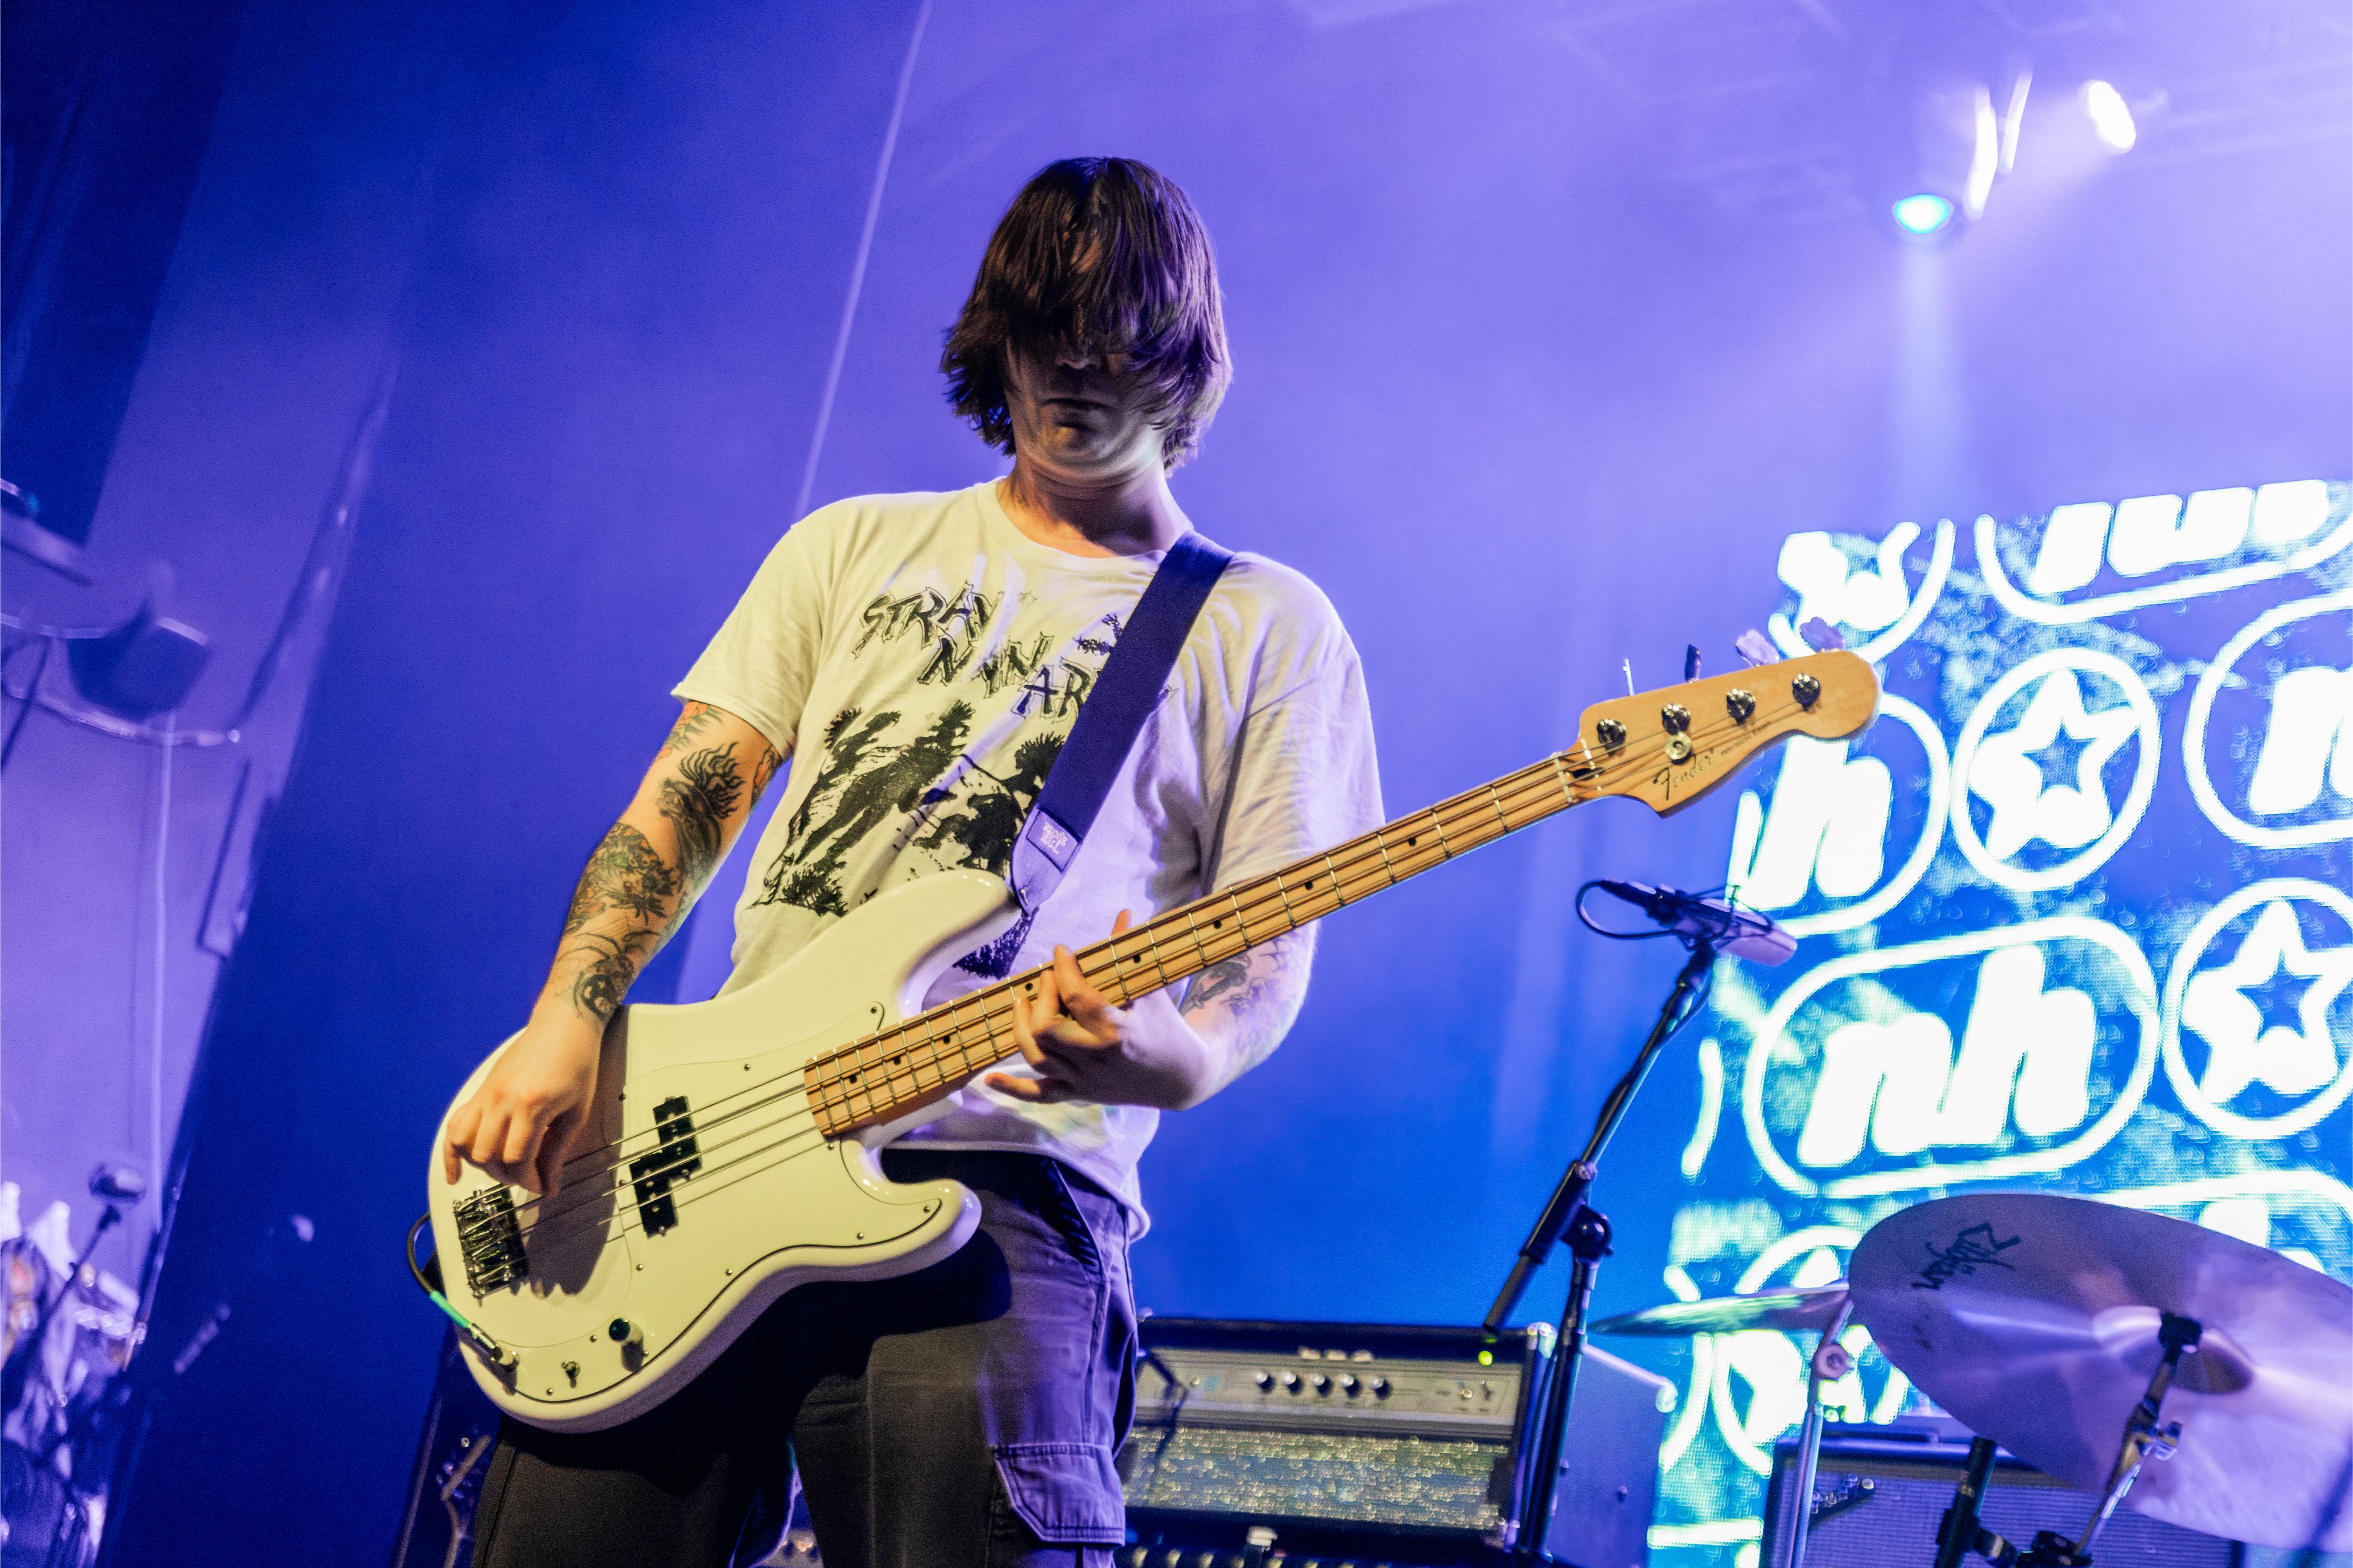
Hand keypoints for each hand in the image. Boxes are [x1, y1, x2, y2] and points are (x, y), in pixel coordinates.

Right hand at [441, 1015, 601, 1195]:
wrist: (564, 1026)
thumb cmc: (576, 1064)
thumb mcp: (576, 1112)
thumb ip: (558, 1151)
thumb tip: (550, 1185)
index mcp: (531, 1105)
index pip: (517, 1160)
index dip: (529, 1181)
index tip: (542, 1187)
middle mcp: (502, 1100)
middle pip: (490, 1157)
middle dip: (509, 1176)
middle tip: (529, 1177)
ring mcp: (487, 1094)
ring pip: (467, 1145)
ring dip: (483, 1165)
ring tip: (503, 1168)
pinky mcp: (481, 1091)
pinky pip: (455, 1125)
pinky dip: (451, 1153)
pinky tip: (455, 1174)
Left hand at [985, 912, 1217, 1110]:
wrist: (1182, 1078)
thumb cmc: (1166, 1027)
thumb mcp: (1152, 989)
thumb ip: (1131, 953)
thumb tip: (1124, 913)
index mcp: (1117, 1031)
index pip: (1077, 996)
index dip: (1063, 969)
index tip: (1060, 951)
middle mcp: (1097, 1059)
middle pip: (1048, 1030)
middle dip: (1042, 999)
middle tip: (1049, 979)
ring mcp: (1085, 1080)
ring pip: (1038, 1058)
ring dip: (1021, 1029)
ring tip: (1022, 1003)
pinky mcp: (1080, 1094)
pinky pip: (1040, 1096)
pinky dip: (1013, 1089)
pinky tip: (989, 1079)